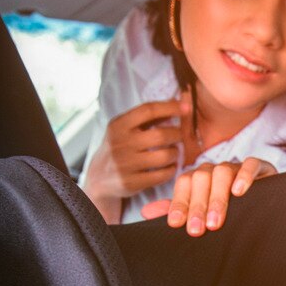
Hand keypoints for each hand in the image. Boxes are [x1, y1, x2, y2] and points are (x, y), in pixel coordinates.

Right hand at [82, 98, 186, 223]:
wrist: (100, 177)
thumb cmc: (118, 148)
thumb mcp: (124, 129)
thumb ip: (147, 118)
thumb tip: (176, 103)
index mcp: (119, 125)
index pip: (148, 110)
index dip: (170, 107)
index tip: (186, 108)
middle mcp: (121, 143)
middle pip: (161, 135)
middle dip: (177, 135)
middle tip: (180, 136)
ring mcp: (126, 164)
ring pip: (164, 156)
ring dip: (175, 153)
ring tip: (174, 152)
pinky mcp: (132, 182)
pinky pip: (162, 175)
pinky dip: (171, 169)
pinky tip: (170, 166)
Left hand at [140, 157, 277, 235]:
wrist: (267, 211)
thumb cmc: (230, 215)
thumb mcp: (202, 215)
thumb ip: (178, 211)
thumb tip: (146, 212)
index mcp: (200, 179)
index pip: (184, 183)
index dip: (179, 203)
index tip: (177, 225)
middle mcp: (217, 171)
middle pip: (201, 179)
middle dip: (198, 206)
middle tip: (197, 230)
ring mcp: (238, 168)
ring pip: (223, 172)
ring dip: (218, 198)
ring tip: (217, 222)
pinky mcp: (262, 168)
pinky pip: (251, 164)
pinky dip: (244, 176)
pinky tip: (239, 193)